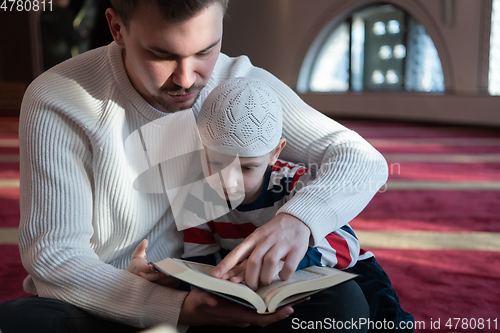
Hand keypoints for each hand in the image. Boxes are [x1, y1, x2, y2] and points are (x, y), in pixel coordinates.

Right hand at [127, 239, 179, 286]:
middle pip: (151, 277)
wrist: (132, 274)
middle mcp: (143, 276)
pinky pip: (161, 285)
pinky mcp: (153, 284)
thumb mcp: (137, 254)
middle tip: (167, 272)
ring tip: (175, 277)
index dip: (148, 268)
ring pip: (156, 283)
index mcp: (138, 267)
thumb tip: (145, 241)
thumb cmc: (136, 262)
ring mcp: (148, 281)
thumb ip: (141, 247)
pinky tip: (177, 282)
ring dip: (166, 281)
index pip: (143, 268)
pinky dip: (168, 284)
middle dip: (159, 275)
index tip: (154, 267)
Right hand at [178, 288, 293, 326]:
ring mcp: (243, 313)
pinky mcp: (243, 307)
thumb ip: (206, 299)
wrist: (191, 310)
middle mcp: (243, 316)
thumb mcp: (200, 299)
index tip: (290, 309)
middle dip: (284, 308)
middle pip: (268, 315)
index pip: (260, 318)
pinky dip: (270, 301)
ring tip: (294, 293)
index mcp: (236, 315)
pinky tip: (278, 291)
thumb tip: (212, 300)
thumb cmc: (198, 304)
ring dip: (279, 304)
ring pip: (265, 311)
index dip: (275, 315)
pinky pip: (259, 306)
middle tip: (302, 297)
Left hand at [212, 213, 310, 289]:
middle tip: (251, 286)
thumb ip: (248, 254)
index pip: (237, 252)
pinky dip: (283, 275)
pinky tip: (281, 276)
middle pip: (254, 261)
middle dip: (250, 278)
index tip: (216, 276)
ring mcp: (282, 243)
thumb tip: (232, 274)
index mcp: (254, 237)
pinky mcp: (296, 249)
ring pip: (270, 263)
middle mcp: (266, 239)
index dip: (225, 265)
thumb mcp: (258, 238)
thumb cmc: (273, 233)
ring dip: (266, 278)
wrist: (296, 219)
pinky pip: (288, 267)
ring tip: (265, 282)